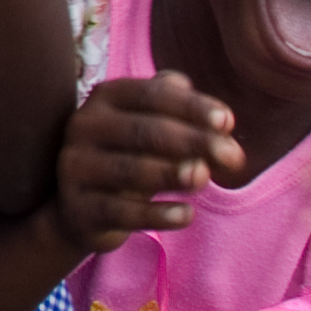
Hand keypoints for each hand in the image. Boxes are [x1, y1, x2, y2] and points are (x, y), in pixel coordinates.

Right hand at [53, 73, 241, 252]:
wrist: (81, 207)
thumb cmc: (129, 156)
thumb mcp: (150, 128)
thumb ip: (182, 116)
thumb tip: (220, 117)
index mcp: (104, 98)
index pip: (150, 95)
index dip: (190, 107)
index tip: (227, 121)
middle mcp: (84, 127)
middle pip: (141, 131)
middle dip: (192, 142)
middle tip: (234, 157)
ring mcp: (76, 167)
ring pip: (128, 170)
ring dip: (170, 173)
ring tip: (205, 178)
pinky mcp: (80, 209)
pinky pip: (120, 212)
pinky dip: (156, 214)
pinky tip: (187, 215)